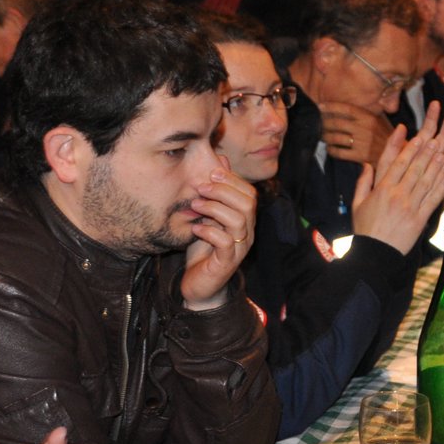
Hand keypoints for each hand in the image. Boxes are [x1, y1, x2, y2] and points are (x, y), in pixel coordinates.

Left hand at [180, 156, 257, 309]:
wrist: (199, 285)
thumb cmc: (203, 250)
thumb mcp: (207, 216)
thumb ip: (215, 192)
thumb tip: (220, 158)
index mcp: (245, 220)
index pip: (249, 193)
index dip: (232, 180)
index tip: (211, 173)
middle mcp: (247, 233)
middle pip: (247, 203)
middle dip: (223, 191)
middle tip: (201, 187)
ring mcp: (239, 248)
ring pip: (238, 220)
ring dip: (214, 208)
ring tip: (194, 205)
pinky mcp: (227, 263)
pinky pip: (225, 243)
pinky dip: (209, 232)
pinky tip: (195, 229)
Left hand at [319, 100, 391, 165]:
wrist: (398, 154)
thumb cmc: (388, 135)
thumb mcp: (380, 119)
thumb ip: (367, 112)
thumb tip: (351, 103)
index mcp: (369, 117)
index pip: (345, 109)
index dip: (330, 107)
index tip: (320, 106)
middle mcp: (364, 128)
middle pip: (337, 123)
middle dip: (324, 123)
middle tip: (318, 123)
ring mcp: (362, 143)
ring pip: (335, 138)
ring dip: (325, 137)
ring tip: (322, 136)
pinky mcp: (360, 156)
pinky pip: (339, 152)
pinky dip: (331, 150)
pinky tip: (330, 148)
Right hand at [351, 100, 443, 253]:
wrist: (375, 255)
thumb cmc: (366, 229)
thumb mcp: (357, 204)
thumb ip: (363, 182)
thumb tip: (367, 164)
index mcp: (382, 190)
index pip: (397, 164)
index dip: (407, 147)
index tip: (415, 135)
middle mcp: (397, 195)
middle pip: (414, 168)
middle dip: (426, 150)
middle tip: (436, 136)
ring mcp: (410, 207)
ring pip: (426, 180)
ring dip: (436, 164)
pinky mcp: (421, 218)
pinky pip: (434, 198)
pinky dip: (443, 185)